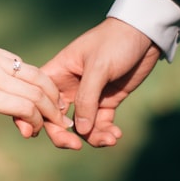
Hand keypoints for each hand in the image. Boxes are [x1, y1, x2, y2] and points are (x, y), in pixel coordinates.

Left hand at [0, 38, 72, 159]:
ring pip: (36, 75)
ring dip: (51, 91)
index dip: (37, 122)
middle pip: (37, 93)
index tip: (32, 132)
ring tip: (58, 105)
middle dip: (52, 111)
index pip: (25, 108)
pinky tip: (39, 86)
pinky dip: (37, 77)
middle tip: (58, 123)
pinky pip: (22, 64)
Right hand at [41, 17, 160, 147]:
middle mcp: (69, 87)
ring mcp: (88, 96)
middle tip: (75, 146)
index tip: (37, 133)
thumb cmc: (115, 41)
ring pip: (81, 126)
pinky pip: (101, 124)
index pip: (38, 98)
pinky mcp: (107, 101)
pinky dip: (106, 132)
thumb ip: (87, 98)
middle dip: (63, 135)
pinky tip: (116, 135)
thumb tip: (80, 131)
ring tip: (110, 139)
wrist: (145, 34)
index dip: (34, 116)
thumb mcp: (98, 67)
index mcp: (57, 73)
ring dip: (92, 137)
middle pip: (56, 119)